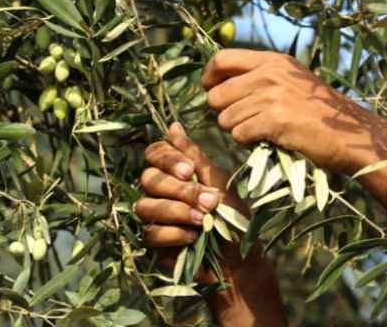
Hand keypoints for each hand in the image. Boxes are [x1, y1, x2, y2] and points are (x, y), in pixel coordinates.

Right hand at [135, 123, 287, 326]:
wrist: (241, 261)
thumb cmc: (234, 219)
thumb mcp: (219, 182)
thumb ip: (195, 156)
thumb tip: (173, 126)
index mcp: (175, 173)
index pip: (154, 154)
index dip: (167, 159)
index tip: (189, 171)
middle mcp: (161, 191)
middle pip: (148, 178)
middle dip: (179, 189)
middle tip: (207, 201)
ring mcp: (155, 217)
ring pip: (145, 205)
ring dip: (176, 211)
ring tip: (202, 220)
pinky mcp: (154, 242)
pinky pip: (151, 232)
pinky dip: (173, 233)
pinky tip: (192, 237)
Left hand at [202, 49, 380, 172]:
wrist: (351, 133)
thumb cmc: (318, 110)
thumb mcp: (291, 78)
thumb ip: (259, 75)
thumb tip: (218, 82)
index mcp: (272, 61)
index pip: (221, 59)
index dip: (208, 77)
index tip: (210, 90)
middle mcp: (269, 74)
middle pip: (216, 94)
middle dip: (222, 112)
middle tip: (241, 119)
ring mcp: (272, 97)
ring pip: (225, 118)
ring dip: (236, 129)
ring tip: (258, 130)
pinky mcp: (275, 120)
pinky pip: (239, 134)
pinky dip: (247, 141)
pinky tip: (265, 139)